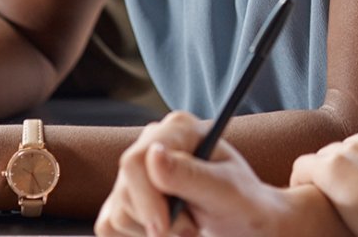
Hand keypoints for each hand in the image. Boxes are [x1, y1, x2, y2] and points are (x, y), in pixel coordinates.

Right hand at [95, 111, 346, 236]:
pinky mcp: (125, 199)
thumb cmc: (242, 203)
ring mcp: (136, 172)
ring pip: (118, 213)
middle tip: (192, 230)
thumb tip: (154, 154)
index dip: (146, 198)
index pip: (136, 160)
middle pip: (125, 190)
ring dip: (155, 232)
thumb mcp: (226, 191)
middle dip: (158, 220)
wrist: (246, 224)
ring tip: (188, 227)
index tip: (163, 228)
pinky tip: (166, 230)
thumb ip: (191, 174)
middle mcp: (152, 144)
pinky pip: (111, 226)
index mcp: (178, 129)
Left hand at [290, 125, 357, 236]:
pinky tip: (306, 197)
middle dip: (352, 172)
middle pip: (355, 150)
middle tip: (352, 201)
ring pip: (330, 157)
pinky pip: (304, 167)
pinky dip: (301, 180)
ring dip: (328, 177)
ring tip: (329, 203)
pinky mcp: (332, 168)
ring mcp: (355, 149)